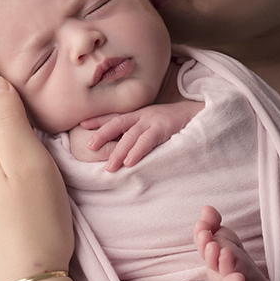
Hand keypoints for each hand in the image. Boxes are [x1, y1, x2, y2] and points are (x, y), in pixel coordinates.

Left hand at [79, 100, 201, 170]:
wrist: (198, 114)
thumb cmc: (175, 122)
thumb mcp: (153, 124)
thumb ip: (139, 131)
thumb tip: (124, 146)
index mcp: (139, 114)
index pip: (115, 117)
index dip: (98, 120)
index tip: (81, 126)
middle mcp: (143, 115)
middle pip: (117, 123)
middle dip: (102, 134)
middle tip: (88, 147)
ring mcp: (153, 120)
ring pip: (131, 135)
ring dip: (118, 151)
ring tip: (109, 166)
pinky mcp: (164, 127)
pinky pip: (147, 140)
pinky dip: (137, 151)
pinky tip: (129, 161)